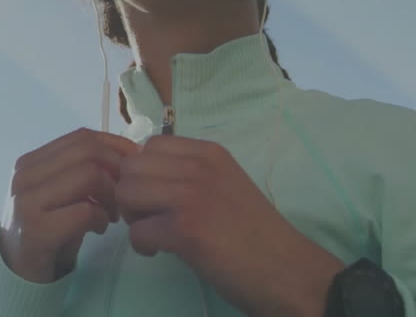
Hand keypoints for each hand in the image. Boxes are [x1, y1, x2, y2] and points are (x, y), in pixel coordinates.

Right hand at [0, 127, 139, 282]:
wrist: (20, 271)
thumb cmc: (50, 228)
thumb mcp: (63, 192)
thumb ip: (83, 169)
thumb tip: (129, 153)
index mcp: (31, 161)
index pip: (82, 137)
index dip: (115, 146)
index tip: (135, 164)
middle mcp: (25, 175)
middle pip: (87, 152)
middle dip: (117, 170)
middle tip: (125, 195)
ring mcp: (27, 201)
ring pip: (88, 176)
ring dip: (111, 195)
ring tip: (112, 214)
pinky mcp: (36, 230)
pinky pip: (84, 211)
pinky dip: (101, 218)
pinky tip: (100, 228)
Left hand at [115, 135, 343, 314]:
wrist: (288, 270)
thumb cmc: (256, 233)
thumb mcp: (226, 184)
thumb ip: (191, 174)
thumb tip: (147, 176)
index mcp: (210, 153)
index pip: (151, 145)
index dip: (144, 171)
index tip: (155, 196)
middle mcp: (198, 167)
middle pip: (132, 168)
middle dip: (132, 195)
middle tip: (149, 218)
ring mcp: (191, 196)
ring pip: (127, 193)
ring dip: (133, 218)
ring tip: (154, 234)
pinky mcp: (186, 230)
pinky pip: (137, 230)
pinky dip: (141, 245)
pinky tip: (159, 251)